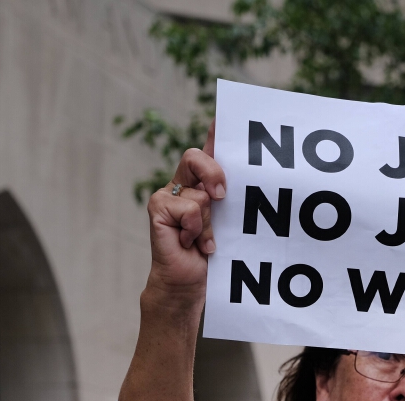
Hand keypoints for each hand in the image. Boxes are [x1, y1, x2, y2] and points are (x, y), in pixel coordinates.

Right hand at [146, 121, 223, 296]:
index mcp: (202, 184)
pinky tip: (192, 243)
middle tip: (221, 196)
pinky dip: (196, 230)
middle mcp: (184, 184)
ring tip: (203, 240)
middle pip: (197, 157)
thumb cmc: (211, 254)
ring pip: (199, 193)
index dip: (215, 131)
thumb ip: (233, 198)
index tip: (224, 115)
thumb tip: (246, 182)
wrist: (188, 282)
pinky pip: (189, 208)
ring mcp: (168, 194)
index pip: (209, 151)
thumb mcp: (229, 223)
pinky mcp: (158, 207)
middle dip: (214, 174)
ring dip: (208, 222)